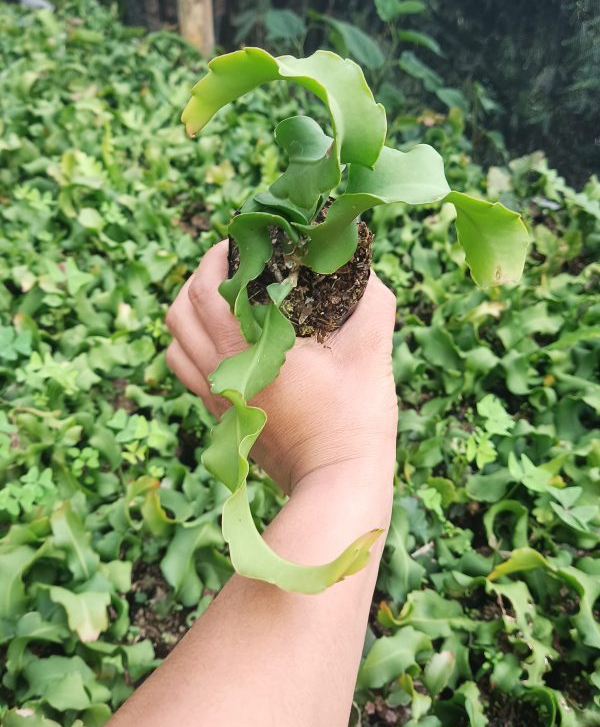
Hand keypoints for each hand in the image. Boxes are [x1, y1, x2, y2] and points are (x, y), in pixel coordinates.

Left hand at [165, 241, 397, 492]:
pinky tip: (227, 339)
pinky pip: (187, 372)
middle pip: (179, 313)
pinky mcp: (222, 419)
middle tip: (231, 265)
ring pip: (175, 344)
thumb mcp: (372, 352)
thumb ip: (372, 300)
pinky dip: (195, 346)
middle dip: (199, 279)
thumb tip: (364, 264)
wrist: (337, 484)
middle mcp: (222, 374)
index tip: (240, 242)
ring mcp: (218, 399)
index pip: (206, 290)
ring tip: (223, 299)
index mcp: (250, 352)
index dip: (216, 258)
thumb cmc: (356, 419)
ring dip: (190, 314)